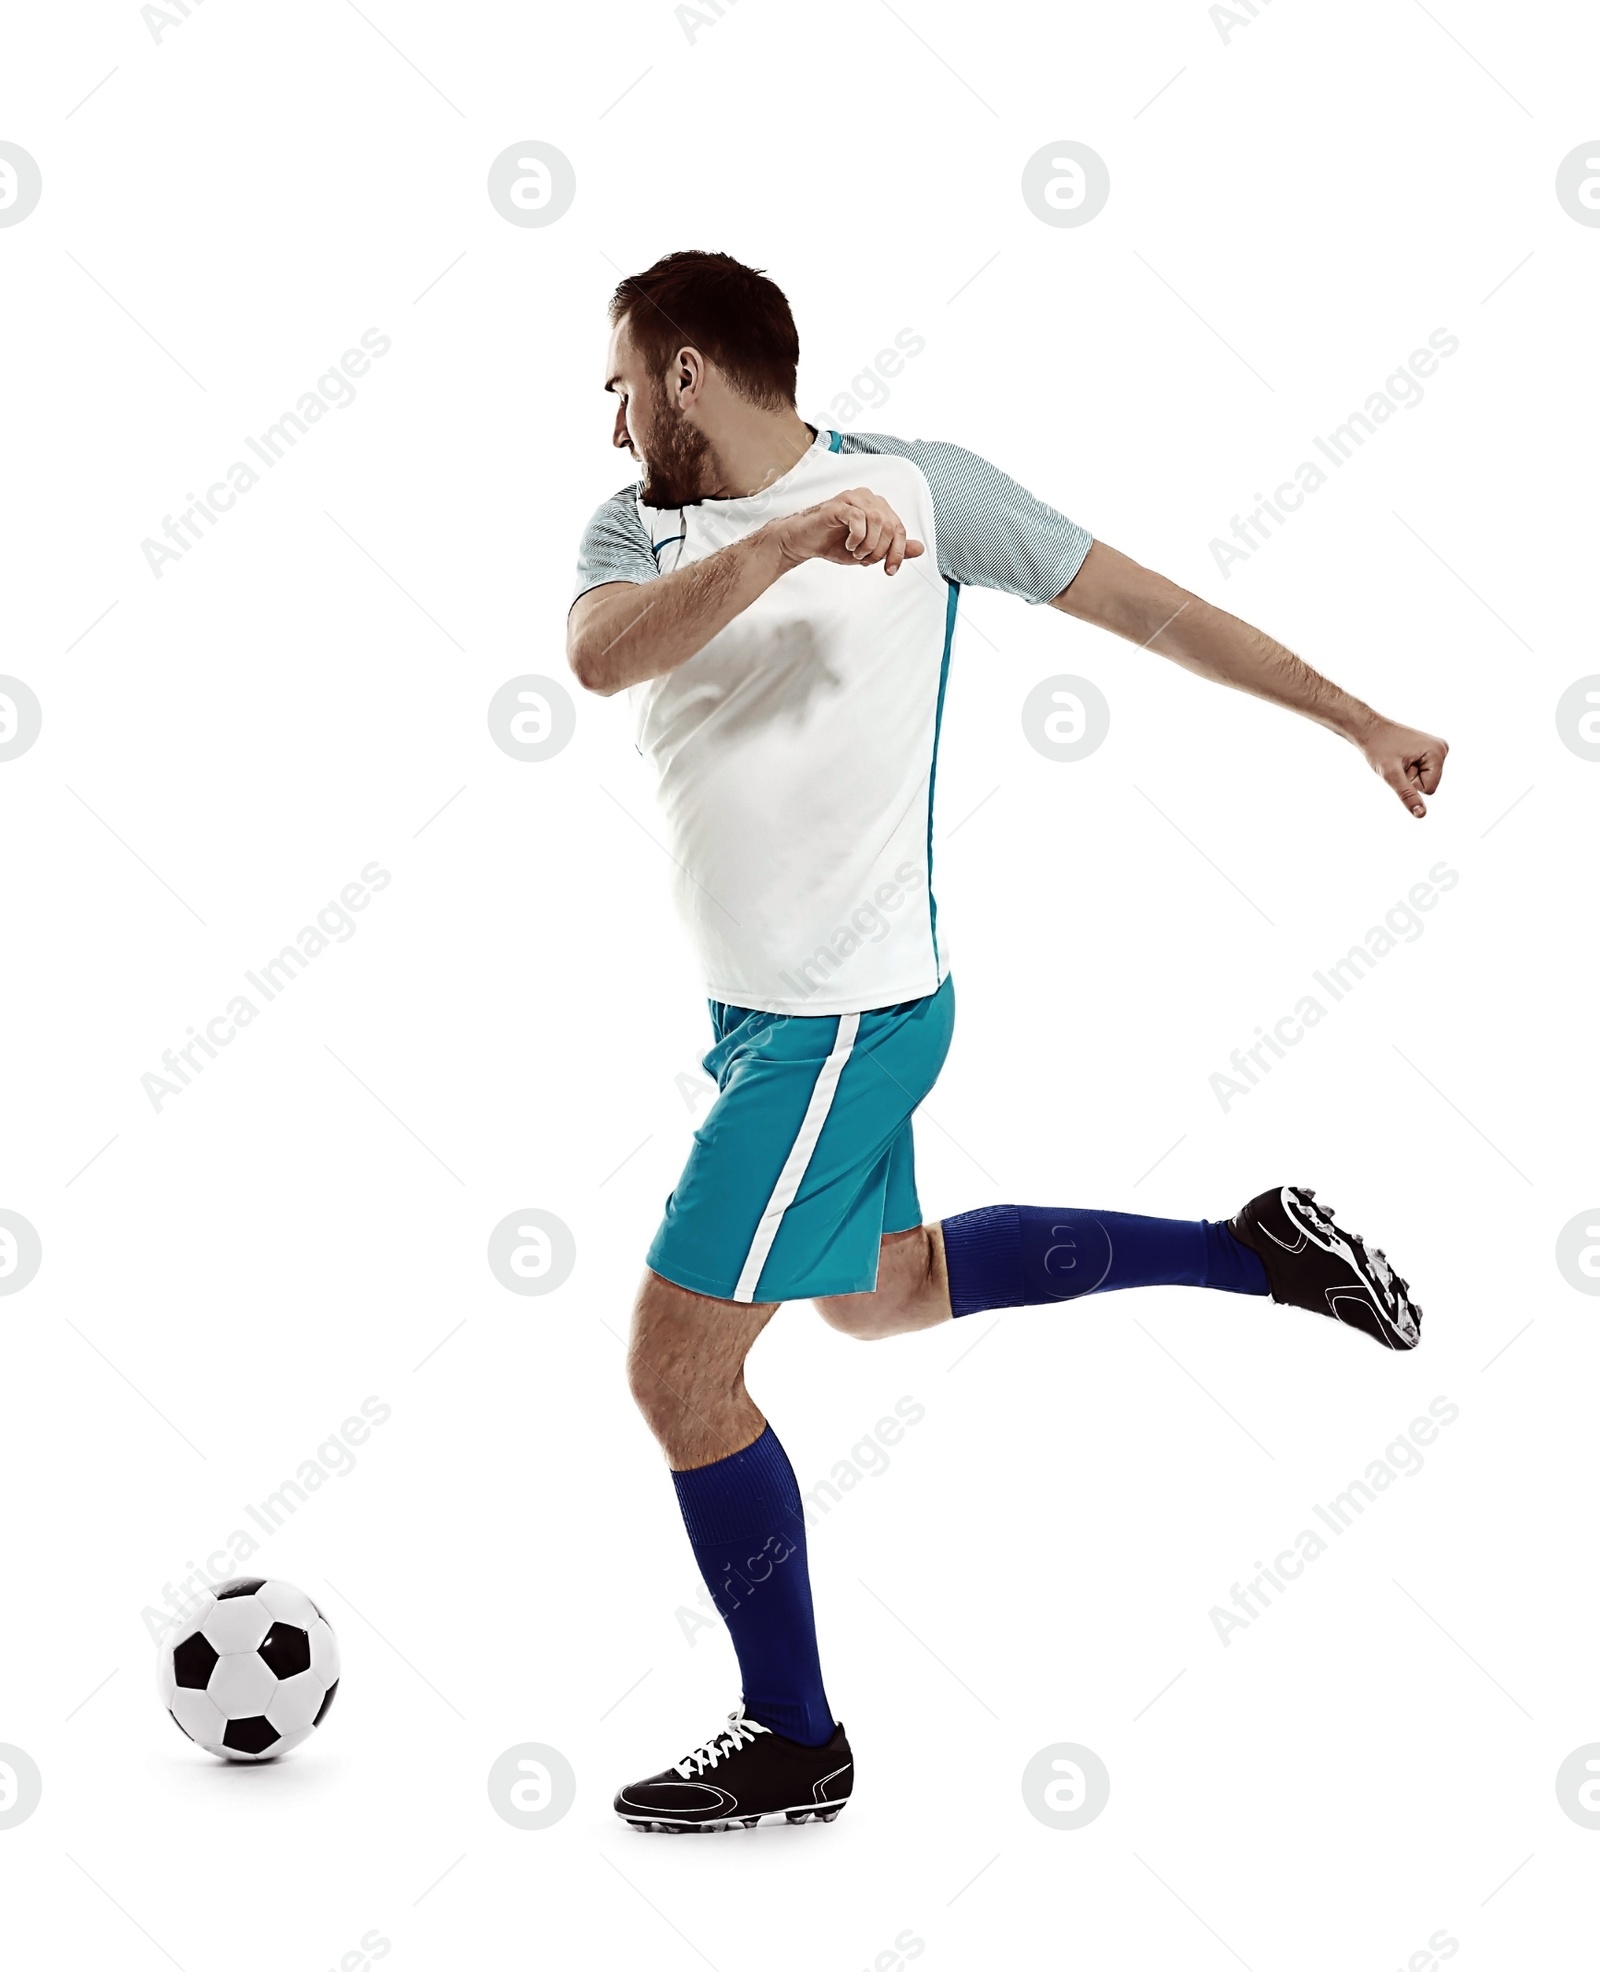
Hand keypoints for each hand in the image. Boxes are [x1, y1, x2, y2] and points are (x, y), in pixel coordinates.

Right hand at [770, 488, 924, 575]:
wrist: (804, 542)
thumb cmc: (834, 544)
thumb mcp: (869, 551)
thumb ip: (894, 549)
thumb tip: (920, 549)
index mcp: (878, 507)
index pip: (899, 528)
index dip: (898, 552)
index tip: (889, 570)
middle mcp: (868, 498)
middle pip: (891, 525)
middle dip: (882, 550)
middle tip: (866, 561)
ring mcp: (853, 499)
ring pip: (878, 520)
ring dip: (869, 545)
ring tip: (856, 553)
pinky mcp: (839, 504)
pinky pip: (858, 518)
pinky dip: (857, 537)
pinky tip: (849, 545)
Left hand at [1360, 717, 1448, 817]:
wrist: (1369, 730)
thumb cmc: (1378, 748)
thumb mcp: (1391, 775)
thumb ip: (1408, 795)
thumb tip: (1422, 815)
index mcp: (1438, 752)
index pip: (1429, 789)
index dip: (1410, 783)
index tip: (1400, 766)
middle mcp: (1442, 749)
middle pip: (1429, 784)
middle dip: (1411, 778)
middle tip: (1398, 762)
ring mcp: (1437, 749)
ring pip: (1425, 780)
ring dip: (1409, 774)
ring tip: (1399, 758)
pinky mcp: (1430, 751)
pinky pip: (1422, 772)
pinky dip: (1409, 769)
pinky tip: (1402, 756)